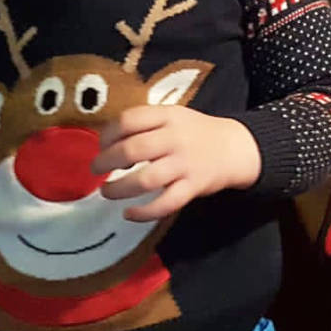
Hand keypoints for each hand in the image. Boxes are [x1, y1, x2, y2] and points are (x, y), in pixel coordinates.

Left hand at [93, 105, 261, 220]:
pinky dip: (144, 212)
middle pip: (133, 149)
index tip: (101, 145)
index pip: (129, 119)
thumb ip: (145, 124)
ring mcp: (185, 164)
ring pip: (145, 179)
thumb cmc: (195, 132)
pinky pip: (166, 203)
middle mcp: (175, 138)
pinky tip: (128, 214)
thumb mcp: (173, 116)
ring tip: (106, 191)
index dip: (108, 133)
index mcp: (168, 116)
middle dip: (106, 161)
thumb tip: (106, 143)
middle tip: (96, 169)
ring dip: (119, 189)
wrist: (235, 148)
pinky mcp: (193, 187)